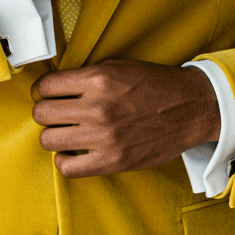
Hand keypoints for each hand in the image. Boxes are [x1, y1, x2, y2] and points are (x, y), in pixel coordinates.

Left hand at [31, 60, 220, 177]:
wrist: (192, 108)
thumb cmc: (156, 86)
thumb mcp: (119, 67)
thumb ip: (86, 77)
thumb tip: (56, 88)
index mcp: (98, 80)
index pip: (45, 87)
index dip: (43, 91)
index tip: (49, 95)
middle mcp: (98, 108)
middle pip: (42, 114)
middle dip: (46, 113)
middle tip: (57, 115)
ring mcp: (104, 137)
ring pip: (49, 140)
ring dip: (54, 136)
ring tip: (66, 133)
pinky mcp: (113, 160)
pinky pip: (68, 168)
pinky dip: (65, 161)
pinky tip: (73, 153)